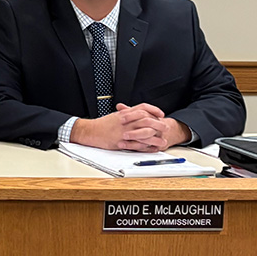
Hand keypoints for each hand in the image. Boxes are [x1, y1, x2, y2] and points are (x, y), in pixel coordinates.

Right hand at [71, 103, 189, 150]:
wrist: (91, 131)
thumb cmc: (102, 124)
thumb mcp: (115, 115)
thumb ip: (126, 113)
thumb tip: (136, 113)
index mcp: (125, 113)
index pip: (143, 108)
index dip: (154, 110)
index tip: (160, 114)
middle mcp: (126, 121)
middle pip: (147, 119)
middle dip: (158, 123)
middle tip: (165, 127)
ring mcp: (125, 131)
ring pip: (145, 132)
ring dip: (156, 136)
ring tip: (163, 139)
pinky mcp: (122, 141)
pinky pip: (138, 144)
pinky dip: (147, 146)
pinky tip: (152, 148)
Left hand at [116, 103, 190, 150]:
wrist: (165, 130)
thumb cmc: (149, 122)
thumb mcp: (141, 114)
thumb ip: (130, 110)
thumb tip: (119, 106)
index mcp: (153, 118)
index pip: (144, 115)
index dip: (132, 116)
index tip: (121, 118)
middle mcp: (156, 128)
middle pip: (147, 130)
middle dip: (134, 133)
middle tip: (123, 134)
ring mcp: (157, 137)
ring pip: (146, 141)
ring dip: (132, 143)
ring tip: (120, 143)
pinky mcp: (156, 146)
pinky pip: (145, 149)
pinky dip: (135, 148)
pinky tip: (125, 147)